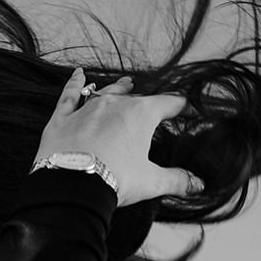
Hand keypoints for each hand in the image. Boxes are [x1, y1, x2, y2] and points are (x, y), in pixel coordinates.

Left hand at [34, 68, 203, 207]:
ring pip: (105, 92)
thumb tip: (197, 185)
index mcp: (141, 114)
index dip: (181, 108)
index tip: (188, 110)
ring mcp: (86, 109)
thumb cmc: (114, 179)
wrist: (71, 186)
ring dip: (117, 88)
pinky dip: (74, 84)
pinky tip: (77, 74)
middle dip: (147, 101)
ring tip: (126, 83)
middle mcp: (114, 104)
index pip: (168, 104)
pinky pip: (69, 95)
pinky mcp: (62, 119)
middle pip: (136, 98)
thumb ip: (176, 179)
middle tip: (153, 105)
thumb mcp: (151, 181)